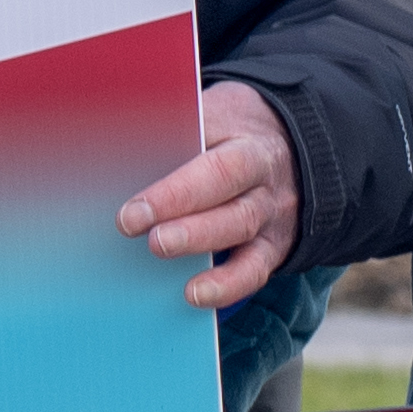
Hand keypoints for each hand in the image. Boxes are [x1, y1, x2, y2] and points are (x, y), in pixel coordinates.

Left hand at [118, 80, 300, 310]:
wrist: (292, 147)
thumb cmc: (233, 133)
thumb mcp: (216, 117)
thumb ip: (178, 133)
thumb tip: (120, 152)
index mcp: (247, 145)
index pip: (214, 168)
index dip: (175, 192)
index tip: (133, 211)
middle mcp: (263, 182)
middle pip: (229, 203)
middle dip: (183, 222)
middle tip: (138, 232)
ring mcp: (270, 216)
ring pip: (240, 232)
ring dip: (199, 249)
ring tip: (161, 256)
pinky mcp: (272, 248)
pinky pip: (254, 271)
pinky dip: (226, 286)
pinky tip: (194, 294)